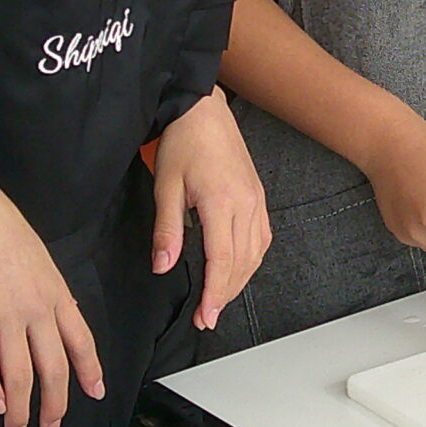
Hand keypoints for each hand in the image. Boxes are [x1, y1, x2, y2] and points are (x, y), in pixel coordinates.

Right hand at [0, 168, 103, 426]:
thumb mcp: (38, 259)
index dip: (89, 371)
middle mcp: (38, 310)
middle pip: (54, 368)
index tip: (95, 393)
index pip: (82, 341)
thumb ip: (47, 290)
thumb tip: (53, 315)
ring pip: (21, 376)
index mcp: (57, 294)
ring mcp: (8, 317)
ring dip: (20, 409)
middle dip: (55, 404)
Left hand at [151, 90, 270, 331]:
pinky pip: (262, 237)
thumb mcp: (165, 186)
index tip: (206, 316)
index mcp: (221, 202)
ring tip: (220, 298)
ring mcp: (256, 199)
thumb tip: (163, 266)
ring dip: (240, 280)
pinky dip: (252, 260)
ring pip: (255, 254)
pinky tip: (239, 268)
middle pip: (242, 263)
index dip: (214, 293)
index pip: (222, 260)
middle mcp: (246, 203)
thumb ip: (167, 230)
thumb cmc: (183, 142)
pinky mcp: (258, 196)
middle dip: (225, 294)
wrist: (203, 110)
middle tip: (207, 317)